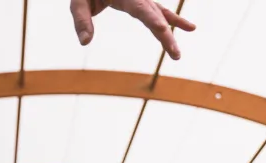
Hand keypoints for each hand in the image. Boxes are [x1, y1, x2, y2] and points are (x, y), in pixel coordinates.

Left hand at [70, 0, 195, 59]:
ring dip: (174, 27)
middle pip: (155, 15)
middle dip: (166, 35)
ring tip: (188, 36)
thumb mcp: (77, 2)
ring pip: (160, 13)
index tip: (163, 29)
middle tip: (175, 54)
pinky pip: (159, 11)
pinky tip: (188, 27)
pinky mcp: (141, 2)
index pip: (140, 9)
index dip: (152, 19)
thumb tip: (85, 42)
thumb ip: (81, 21)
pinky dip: (171, 18)